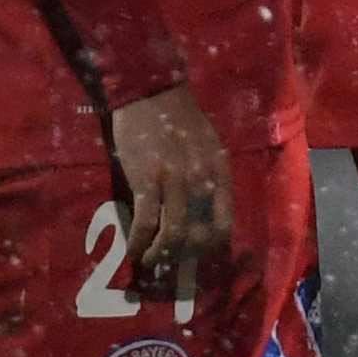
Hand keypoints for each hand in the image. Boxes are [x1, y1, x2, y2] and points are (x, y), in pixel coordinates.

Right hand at [106, 85, 235, 296]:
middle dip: (184, 256)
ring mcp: (174, 182)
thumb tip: (203, 211)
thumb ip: (209, 178)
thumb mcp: (208, 148)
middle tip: (170, 262)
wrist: (152, 94)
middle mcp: (202, 182)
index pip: (225, 223)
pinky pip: (145, 223)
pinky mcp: (146, 181)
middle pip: (199, 235)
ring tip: (149, 261)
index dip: (211, 247)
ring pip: (172, 235)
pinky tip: (132, 250)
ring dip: (159, 255)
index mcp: (220, 174)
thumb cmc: (179, 119)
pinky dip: (138, 243)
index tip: (197, 256)